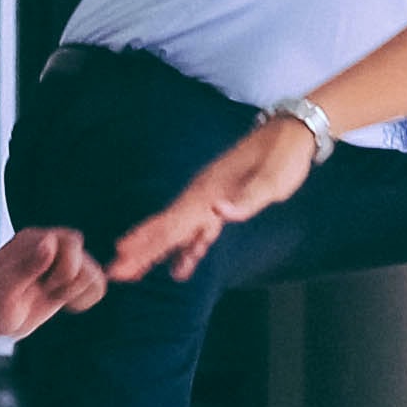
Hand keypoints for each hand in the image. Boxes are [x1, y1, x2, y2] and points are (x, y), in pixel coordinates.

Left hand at [0, 227, 106, 337]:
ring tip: (54, 297)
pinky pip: (98, 284)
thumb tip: (50, 242)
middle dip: (69, 280)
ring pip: (94, 271)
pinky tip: (68, 304)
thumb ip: (27, 266)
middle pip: (84, 257)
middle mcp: (51, 247)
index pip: (70, 242)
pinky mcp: (69, 281)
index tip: (41, 284)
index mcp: (32, 240)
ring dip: (77, 291)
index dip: (63, 269)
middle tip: (46, 291)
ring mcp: (61, 264)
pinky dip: (87, 298)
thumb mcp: (2, 290)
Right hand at [107, 116, 320, 283]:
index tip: (122, 256)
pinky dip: (185, 250)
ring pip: (176, 232)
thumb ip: (245, 199)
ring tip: (132, 273)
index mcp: (210, 192)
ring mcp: (210, 200)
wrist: (291, 133)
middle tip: (115, 272)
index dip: (147, 242)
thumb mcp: (272, 179)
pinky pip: (197, 232)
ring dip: (155, 253)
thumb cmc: (283, 157)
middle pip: (166, 229)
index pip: (172, 223)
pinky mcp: (221, 204)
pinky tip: (178, 267)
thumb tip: (218, 211)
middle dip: (140, 251)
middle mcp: (203, 197)